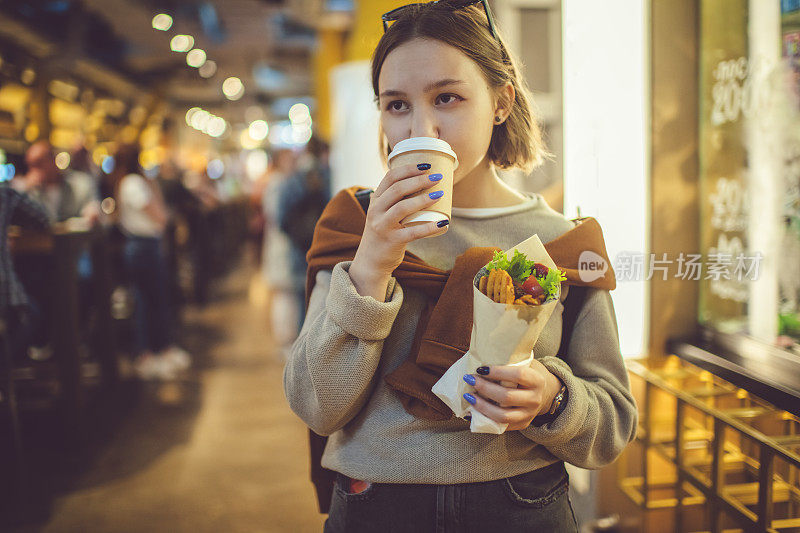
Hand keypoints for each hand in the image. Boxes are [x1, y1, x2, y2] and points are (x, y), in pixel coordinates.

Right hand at [350, 163, 446, 298]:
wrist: (370, 261)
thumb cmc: (383, 233)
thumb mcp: (383, 213)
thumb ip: (396, 200)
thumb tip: (424, 184)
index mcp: (375, 200)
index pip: (390, 177)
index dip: (409, 168)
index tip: (426, 165)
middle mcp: (376, 211)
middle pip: (397, 190)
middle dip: (418, 180)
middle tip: (437, 177)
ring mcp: (382, 226)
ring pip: (402, 208)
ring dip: (422, 199)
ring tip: (439, 194)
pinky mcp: (391, 241)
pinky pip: (412, 233)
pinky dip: (429, 227)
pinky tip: (442, 223)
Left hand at [462, 360, 562, 430]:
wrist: (543, 394)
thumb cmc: (526, 375)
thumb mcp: (525, 365)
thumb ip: (510, 362)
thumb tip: (479, 356)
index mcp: (537, 381)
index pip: (518, 375)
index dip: (498, 372)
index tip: (480, 368)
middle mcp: (535, 399)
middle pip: (507, 396)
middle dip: (484, 388)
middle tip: (470, 379)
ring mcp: (529, 415)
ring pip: (503, 416)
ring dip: (482, 406)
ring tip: (469, 396)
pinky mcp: (521, 425)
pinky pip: (500, 426)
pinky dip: (484, 419)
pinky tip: (472, 411)